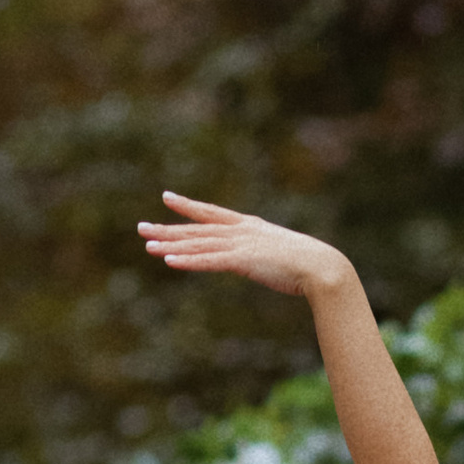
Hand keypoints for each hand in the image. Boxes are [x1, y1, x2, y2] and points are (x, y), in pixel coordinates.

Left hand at [137, 193, 355, 300]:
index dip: (188, 206)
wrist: (321, 266)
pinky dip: (188, 261)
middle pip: (197, 229)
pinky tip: (169, 261)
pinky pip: (209, 261)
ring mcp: (241, 245)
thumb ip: (264, 254)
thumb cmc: (307, 264)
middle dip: (168, 229)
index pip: (212, 214)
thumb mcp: (280, 254)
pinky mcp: (243, 261)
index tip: (167, 198)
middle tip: (141, 228)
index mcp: (249, 226)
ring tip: (148, 246)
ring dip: (171, 245)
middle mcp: (241, 231)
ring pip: (198, 244)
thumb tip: (262, 259)